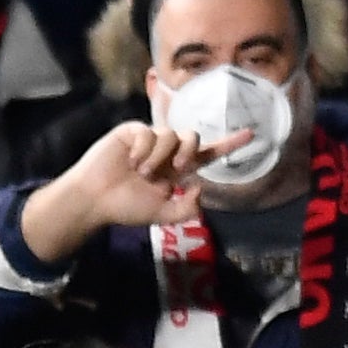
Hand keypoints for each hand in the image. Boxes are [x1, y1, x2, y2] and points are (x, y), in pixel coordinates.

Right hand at [22, 122, 252, 261]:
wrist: (96, 200)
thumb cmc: (127, 207)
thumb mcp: (163, 215)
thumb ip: (187, 209)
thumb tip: (200, 187)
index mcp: (178, 170)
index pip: (208, 155)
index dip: (229, 144)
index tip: (251, 135)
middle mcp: (167, 152)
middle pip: (193, 137)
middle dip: (189, 151)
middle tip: (175, 169)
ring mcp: (150, 140)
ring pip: (171, 135)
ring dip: (159, 156)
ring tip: (142, 173)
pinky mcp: (132, 132)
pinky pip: (148, 132)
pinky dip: (143, 149)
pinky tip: (131, 161)